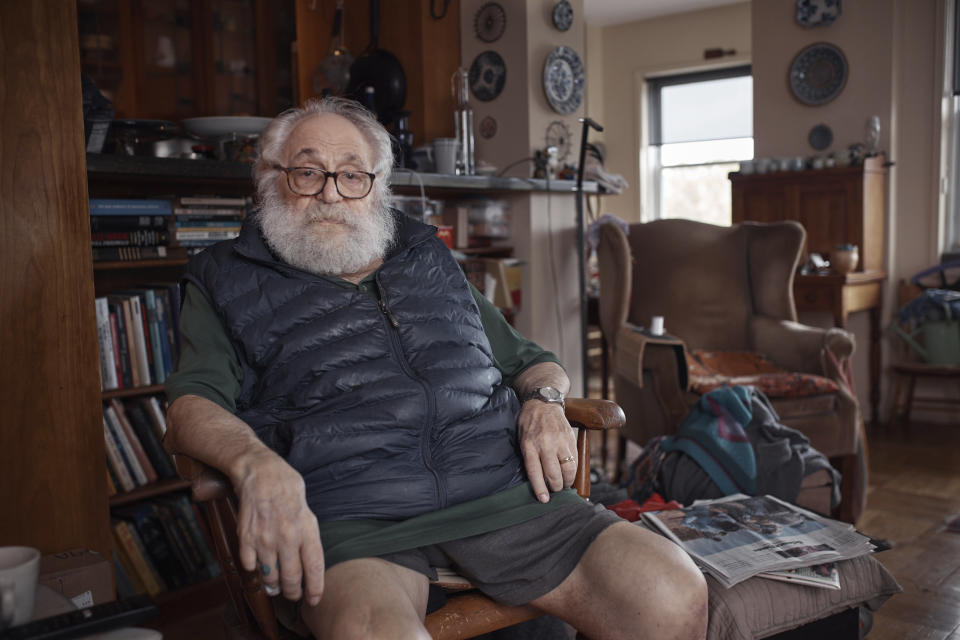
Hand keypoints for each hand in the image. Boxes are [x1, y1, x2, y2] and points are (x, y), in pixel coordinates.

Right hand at [233, 451, 324, 606]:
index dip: (315, 588)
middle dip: (292, 592)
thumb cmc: (287, 488)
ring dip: (274, 584)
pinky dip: (254, 569)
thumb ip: (307, 535)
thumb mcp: (307, 510)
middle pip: (291, 578)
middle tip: (292, 594)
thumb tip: (308, 560)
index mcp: (307, 529)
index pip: (314, 567)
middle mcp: (287, 536)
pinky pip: (250, 566)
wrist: (260, 472)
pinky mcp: (246, 537)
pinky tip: (259, 565)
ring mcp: (265, 538)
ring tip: (276, 584)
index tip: (313, 599)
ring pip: (270, 575)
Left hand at [517, 400, 577, 502]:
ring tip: (564, 484)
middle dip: (556, 488)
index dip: (540, 489)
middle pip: (554, 474)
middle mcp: (545, 444)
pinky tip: (570, 473)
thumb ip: (529, 458)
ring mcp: (560, 441)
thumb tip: (537, 481)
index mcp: (529, 445)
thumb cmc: (529, 424)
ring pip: (568, 469)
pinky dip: (574, 470)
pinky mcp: (571, 439)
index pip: (535, 472)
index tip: (544, 500)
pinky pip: (576, 460)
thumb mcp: (522, 439)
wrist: (543, 403)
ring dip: (567, 481)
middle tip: (555, 490)